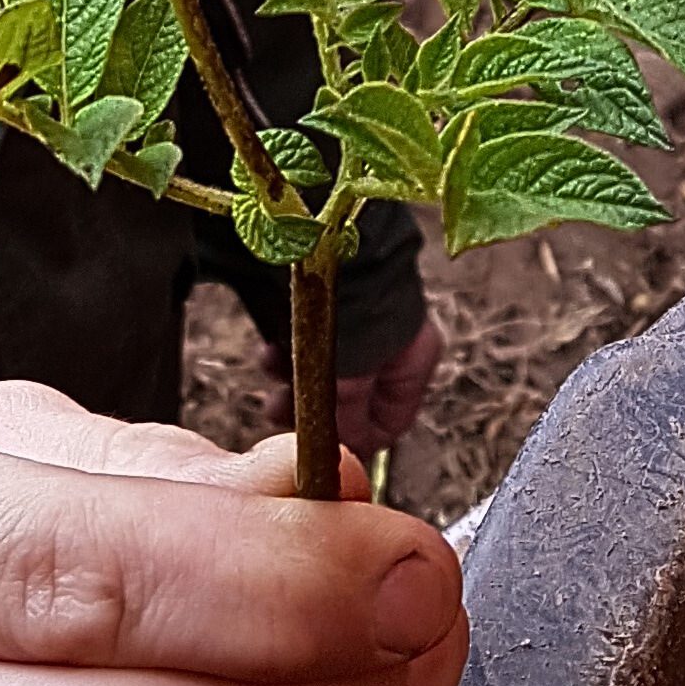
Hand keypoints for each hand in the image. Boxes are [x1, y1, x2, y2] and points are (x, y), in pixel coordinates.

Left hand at [262, 312, 446, 459]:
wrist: (324, 231)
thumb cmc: (350, 298)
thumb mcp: (352, 378)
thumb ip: (347, 421)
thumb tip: (340, 453)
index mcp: (415, 356)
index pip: (391, 423)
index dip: (353, 442)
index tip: (320, 454)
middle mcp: (390, 338)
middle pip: (350, 397)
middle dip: (313, 409)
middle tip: (281, 413)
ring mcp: (358, 317)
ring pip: (324, 369)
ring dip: (295, 379)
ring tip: (271, 374)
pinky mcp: (325, 297)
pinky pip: (306, 338)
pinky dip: (288, 347)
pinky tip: (269, 348)